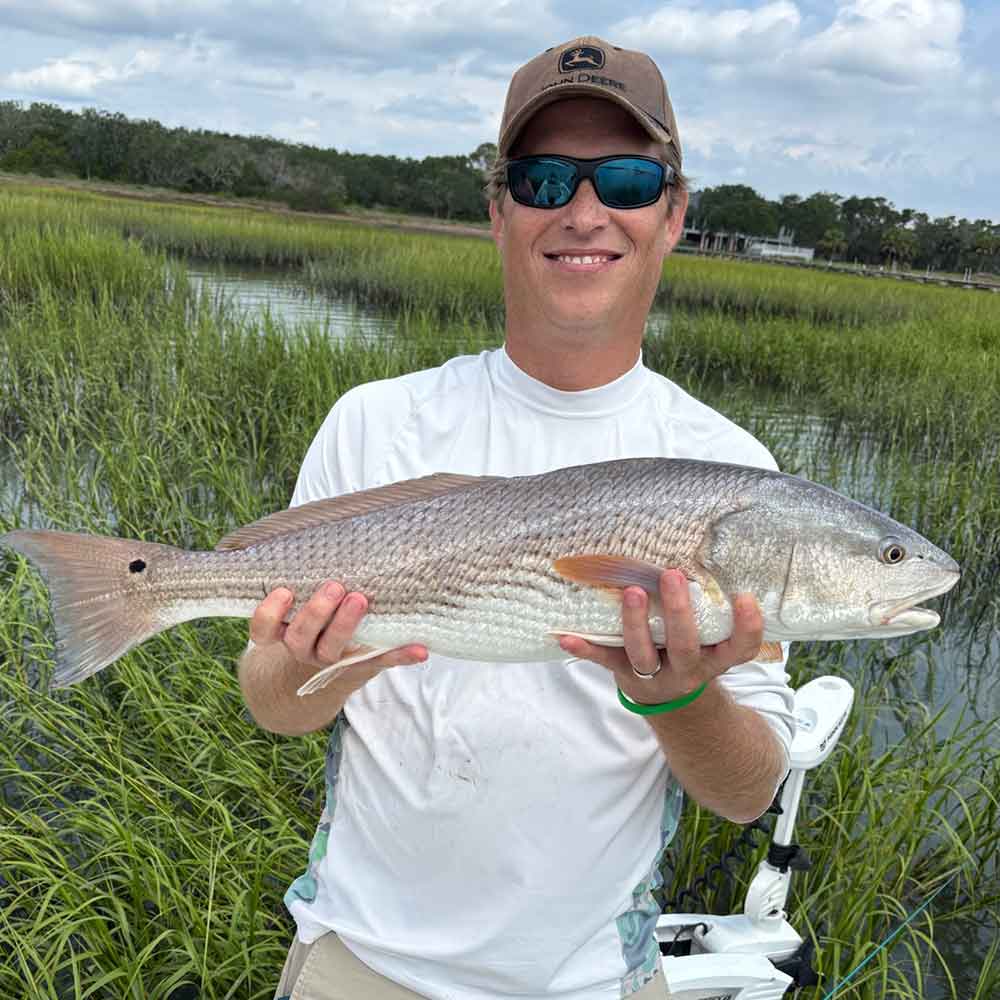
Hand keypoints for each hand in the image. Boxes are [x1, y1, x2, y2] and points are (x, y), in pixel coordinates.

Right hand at [250, 581, 426, 677]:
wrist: (335, 662)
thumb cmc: (320, 612)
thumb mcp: (305, 595)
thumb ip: (304, 571)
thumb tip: (324, 520)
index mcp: (286, 631)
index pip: (264, 630)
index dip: (269, 614)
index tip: (283, 591)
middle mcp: (305, 648)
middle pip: (300, 637)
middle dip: (316, 612)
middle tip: (334, 586)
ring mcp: (333, 659)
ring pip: (332, 650)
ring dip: (346, 625)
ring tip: (361, 599)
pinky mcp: (364, 664)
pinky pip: (381, 661)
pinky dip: (401, 655)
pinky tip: (421, 650)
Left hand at [558, 569, 763, 706]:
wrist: (671, 699)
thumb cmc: (692, 651)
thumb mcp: (711, 639)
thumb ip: (711, 609)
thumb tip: (702, 549)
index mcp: (715, 658)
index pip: (741, 648)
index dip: (747, 627)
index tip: (745, 597)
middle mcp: (688, 670)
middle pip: (685, 646)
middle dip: (678, 612)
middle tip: (672, 575)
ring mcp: (655, 675)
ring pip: (643, 654)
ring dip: (636, 624)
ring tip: (632, 593)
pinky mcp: (624, 675)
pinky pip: (604, 661)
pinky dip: (584, 648)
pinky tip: (564, 636)